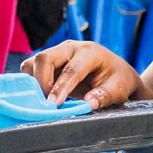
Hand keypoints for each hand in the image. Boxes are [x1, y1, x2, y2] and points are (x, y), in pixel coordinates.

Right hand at [21, 41, 144, 109]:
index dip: (60, 88)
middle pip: (44, 58)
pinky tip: (41, 95)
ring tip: (45, 100)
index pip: (71, 69)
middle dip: (42, 82)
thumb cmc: (119, 79)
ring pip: (33, 62)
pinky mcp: (50, 61)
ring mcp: (58, 52)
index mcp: (90, 52)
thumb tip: (88, 104)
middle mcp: (71, 48)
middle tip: (48, 104)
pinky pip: (31, 69)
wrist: (117, 73)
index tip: (54, 104)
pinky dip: (31, 82)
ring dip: (34, 82)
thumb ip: (106, 95)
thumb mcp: (121, 88)